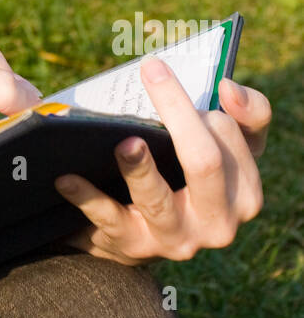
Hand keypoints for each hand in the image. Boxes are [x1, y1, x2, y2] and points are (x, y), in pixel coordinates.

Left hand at [53, 59, 270, 264]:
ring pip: (158, 202)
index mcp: (245, 193)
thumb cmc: (197, 171)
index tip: (160, 71)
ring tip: (122, 143)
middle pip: (204, 165)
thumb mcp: (233, 145)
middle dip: (179, 118)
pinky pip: (108, 221)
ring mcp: (175, 239)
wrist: (156, 228)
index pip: (228, 139)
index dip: (200, 105)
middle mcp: (217, 223)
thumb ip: (251, 112)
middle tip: (151, 75)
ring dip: (139, 170)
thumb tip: (228, 87)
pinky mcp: (133, 246)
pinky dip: (86, 198)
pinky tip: (67, 178)